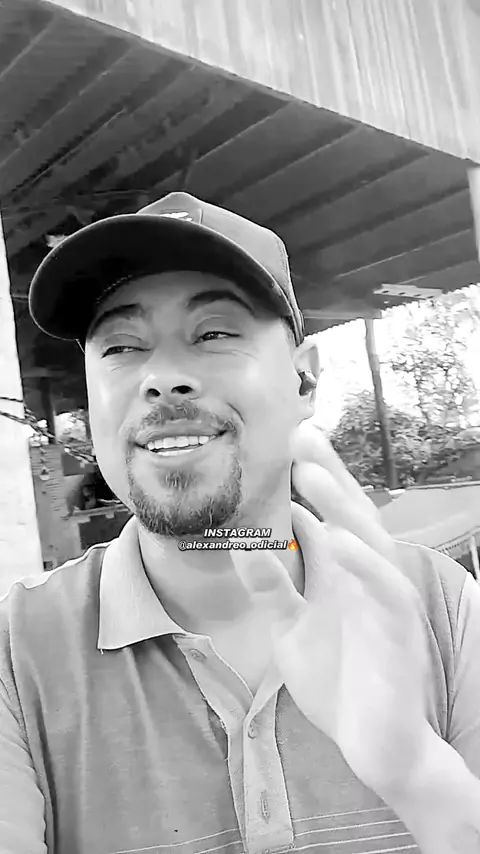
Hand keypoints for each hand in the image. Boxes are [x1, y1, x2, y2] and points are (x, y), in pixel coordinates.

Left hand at [233, 420, 431, 797]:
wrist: (376, 747)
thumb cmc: (338, 682)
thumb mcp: (291, 629)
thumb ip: (273, 587)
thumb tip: (247, 542)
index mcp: (342, 574)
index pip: (329, 514)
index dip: (314, 477)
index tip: (288, 439)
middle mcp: (366, 580)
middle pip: (350, 515)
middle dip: (328, 474)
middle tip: (300, 435)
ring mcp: (385, 605)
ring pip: (371, 543)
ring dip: (343, 507)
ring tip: (311, 473)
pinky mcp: (398, 636)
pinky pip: (386, 593)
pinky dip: (365, 564)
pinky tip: (340, 540)